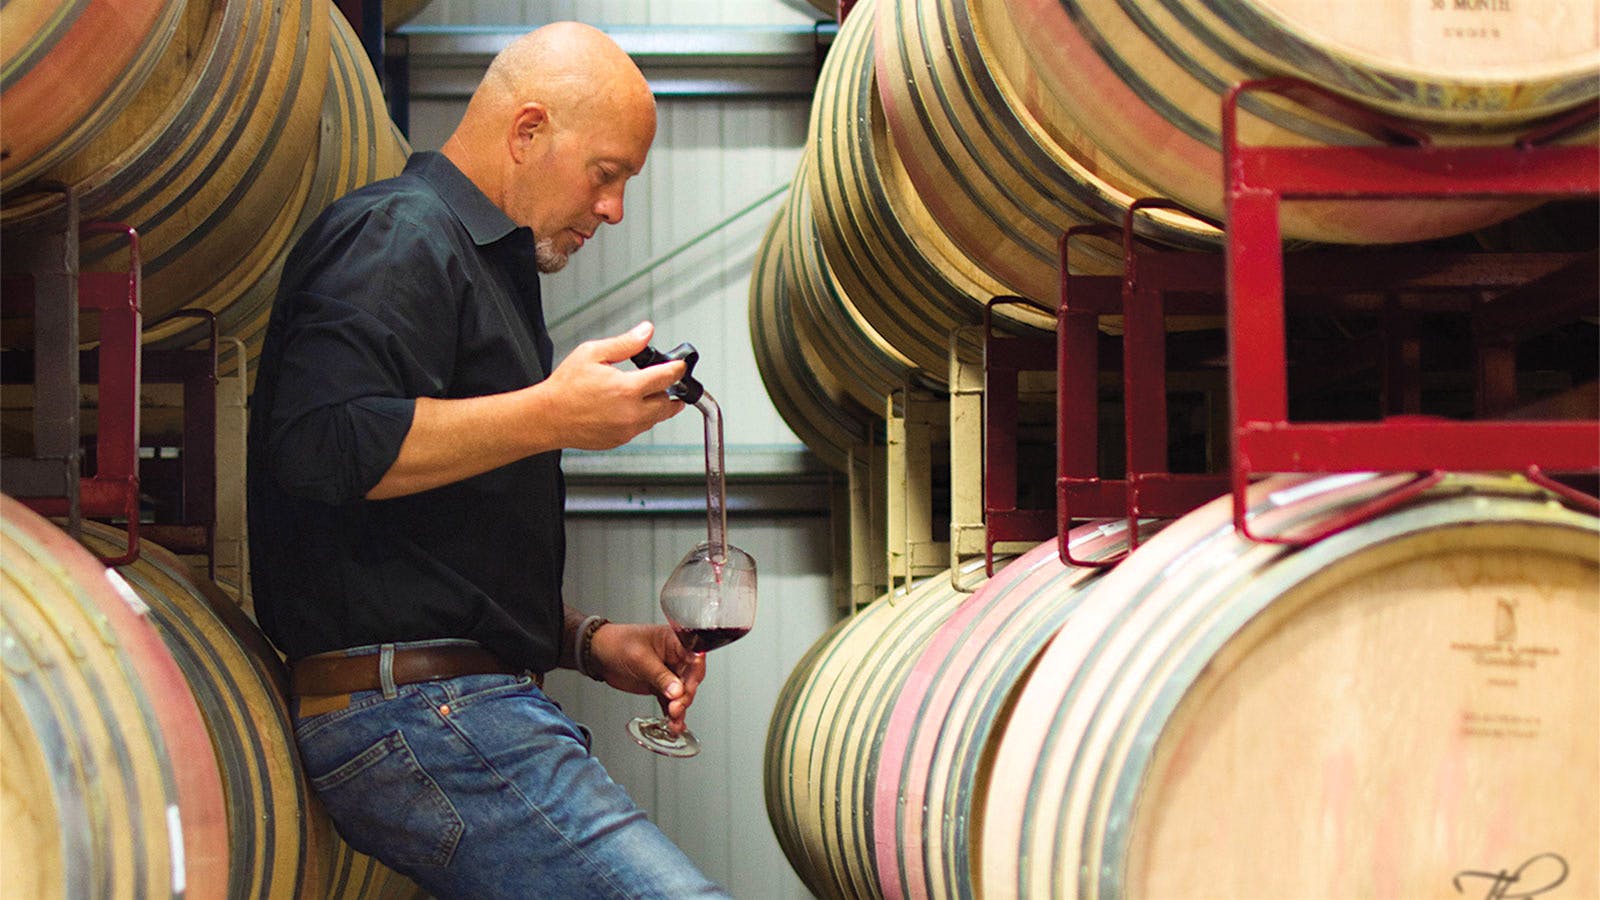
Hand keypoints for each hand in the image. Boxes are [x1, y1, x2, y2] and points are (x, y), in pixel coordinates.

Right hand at [537, 321, 686, 449]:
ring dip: (656, 406)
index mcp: (627, 389)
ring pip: (656, 418)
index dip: (676, 369)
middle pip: (668, 403)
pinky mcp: (620, 440)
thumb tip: (645, 331)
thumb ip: (625, 344)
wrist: (547, 417)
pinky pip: (641, 429)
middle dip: (669, 391)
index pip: (666, 377)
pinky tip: (627, 407)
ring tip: (645, 393)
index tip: (679, 366)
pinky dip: (641, 418)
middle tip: (664, 382)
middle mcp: (631, 413)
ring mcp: (627, 430)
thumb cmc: (565, 387)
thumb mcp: (593, 354)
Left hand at [587, 622, 706, 733]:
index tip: (688, 689)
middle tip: (676, 708)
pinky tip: (673, 724)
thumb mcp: (639, 658)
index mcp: (674, 641)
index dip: (694, 674)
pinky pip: (671, 701)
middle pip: (690, 679)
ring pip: (682, 693)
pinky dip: (672, 714)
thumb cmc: (617, 644)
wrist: (598, 653)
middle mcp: (675, 657)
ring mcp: (668, 672)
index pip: (693, 657)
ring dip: (680, 709)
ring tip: (675, 723)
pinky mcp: (660, 686)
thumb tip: (678, 691)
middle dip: (685, 696)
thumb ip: (660, 675)